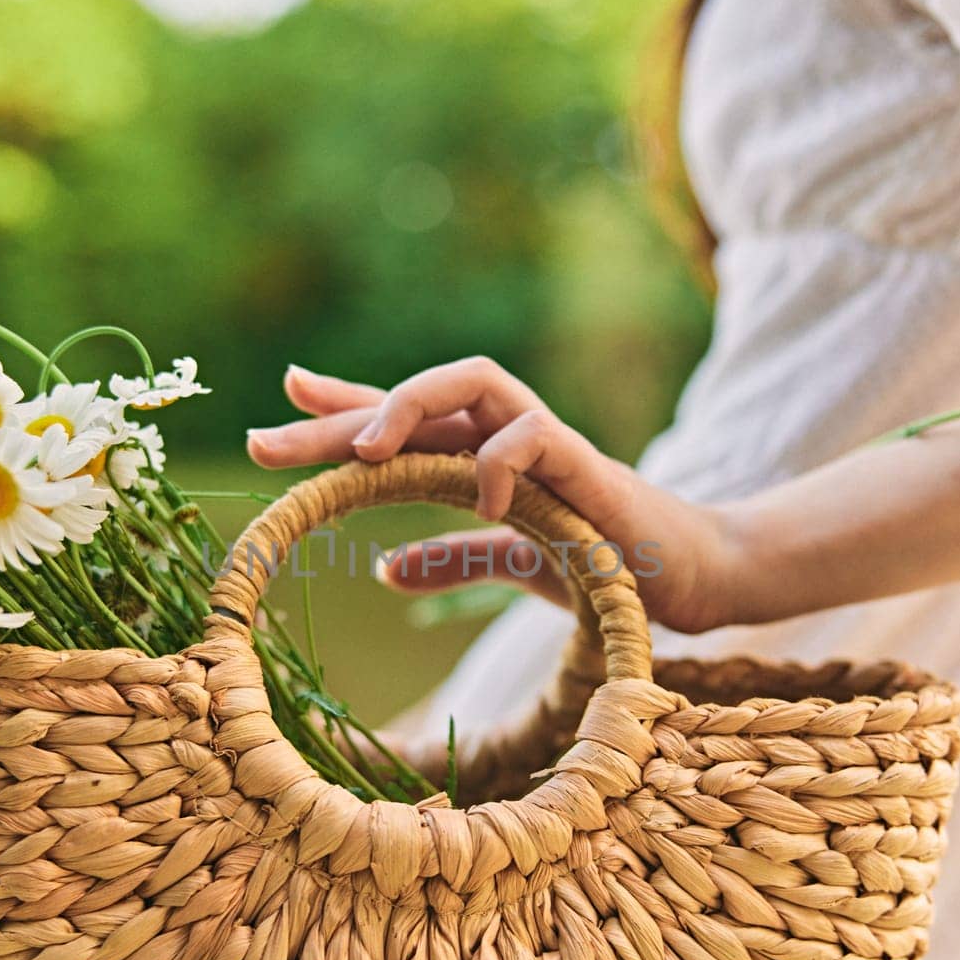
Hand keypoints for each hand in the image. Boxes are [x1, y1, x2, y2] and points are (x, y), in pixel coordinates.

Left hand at [247, 357, 738, 633]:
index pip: (404, 419)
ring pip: (474, 382)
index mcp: (484, 458)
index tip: (277, 408)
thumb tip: (383, 570)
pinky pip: (535, 436)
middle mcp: (507, 436)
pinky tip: (478, 497)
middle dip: (340, 414)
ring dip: (412, 404)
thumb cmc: (606, 562)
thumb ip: (453, 558)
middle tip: (265, 440)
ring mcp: (548, 443)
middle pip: (416, 398)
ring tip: (363, 448)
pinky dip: (500, 459)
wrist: (694, 576)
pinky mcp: (588, 465)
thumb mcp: (511, 562)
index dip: (342, 407)